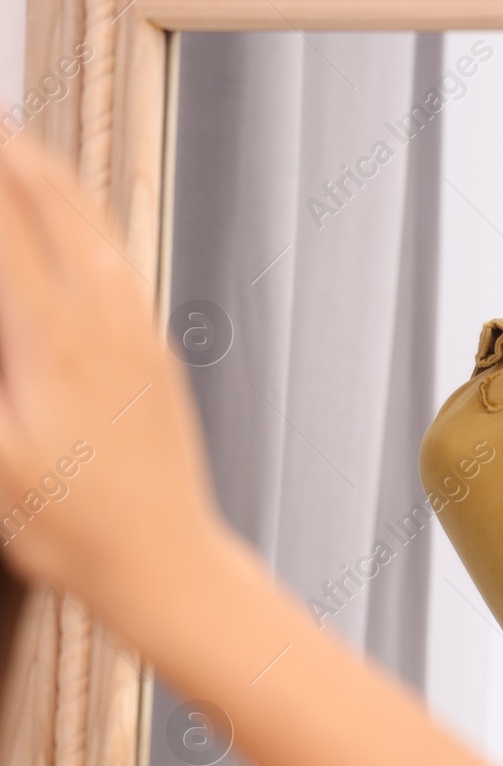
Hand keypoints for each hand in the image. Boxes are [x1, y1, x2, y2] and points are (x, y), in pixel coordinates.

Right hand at [0, 134, 224, 615]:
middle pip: (57, 210)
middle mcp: (105, 326)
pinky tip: (78, 226)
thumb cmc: (75, 531)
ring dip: (56, 182)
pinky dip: (91, 227)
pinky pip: (123, 270)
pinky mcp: (159, 360)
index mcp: (53, 341)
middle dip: (15, 155)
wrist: (168, 564)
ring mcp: (140, 339)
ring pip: (98, 233)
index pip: (6, 224)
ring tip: (22, 147)